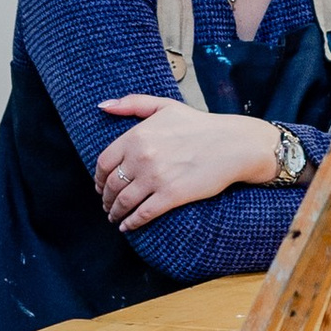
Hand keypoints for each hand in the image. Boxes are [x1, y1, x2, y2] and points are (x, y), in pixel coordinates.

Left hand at [94, 98, 269, 228]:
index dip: (98, 178)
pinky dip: (131, 223)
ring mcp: (156, 178)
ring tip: (115, 217)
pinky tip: (127, 226)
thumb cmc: (199, 125)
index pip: (104, 162)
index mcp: (137, 135)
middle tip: (106, 204)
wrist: (232, 144)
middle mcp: (142, 157)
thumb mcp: (164, 106)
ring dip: (115, 212)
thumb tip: (102, 106)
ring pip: (123, 202)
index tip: (100, 185)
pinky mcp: (171, 196)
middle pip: (111, 184)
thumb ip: (132, 103)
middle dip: (105, 198)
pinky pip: (142, 214)